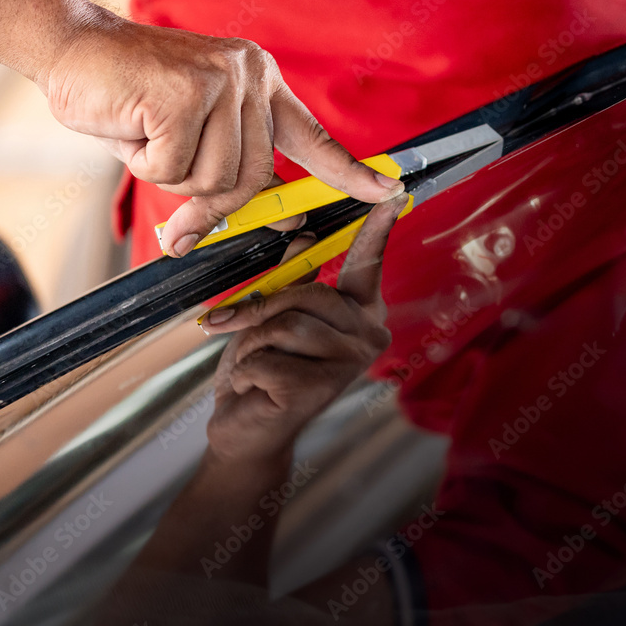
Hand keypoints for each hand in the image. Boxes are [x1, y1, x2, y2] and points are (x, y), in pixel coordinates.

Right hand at [41, 12, 403, 255]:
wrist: (70, 49)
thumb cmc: (129, 100)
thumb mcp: (186, 141)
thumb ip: (223, 176)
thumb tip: (252, 226)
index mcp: (259, 84)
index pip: (311, 139)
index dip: (349, 172)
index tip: (387, 191)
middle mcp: (250, 75)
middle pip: (252, 179)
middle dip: (206, 198)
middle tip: (163, 171)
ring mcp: (222, 80)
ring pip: (214, 179)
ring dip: (168, 173)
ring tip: (145, 132)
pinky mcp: (187, 91)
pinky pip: (173, 168)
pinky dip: (142, 161)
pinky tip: (131, 123)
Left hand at [199, 195, 405, 462]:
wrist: (246, 433)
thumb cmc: (263, 372)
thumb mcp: (272, 316)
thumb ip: (292, 278)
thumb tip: (305, 233)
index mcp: (358, 314)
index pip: (367, 264)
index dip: (378, 229)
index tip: (394, 192)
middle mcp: (366, 338)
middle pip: (310, 294)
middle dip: (261, 309)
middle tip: (230, 325)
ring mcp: (347, 367)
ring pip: (284, 324)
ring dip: (250, 344)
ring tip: (252, 365)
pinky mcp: (317, 391)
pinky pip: (266, 356)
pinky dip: (245, 369)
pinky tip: (255, 389)